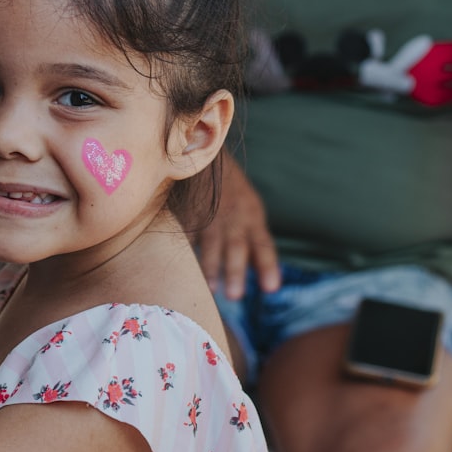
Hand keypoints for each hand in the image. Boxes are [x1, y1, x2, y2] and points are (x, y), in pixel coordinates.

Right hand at [196, 155, 279, 298]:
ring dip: (210, 267)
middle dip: (235, 271)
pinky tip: (180, 269)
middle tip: (235, 296)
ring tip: (211, 289)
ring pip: (210, 243)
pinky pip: (186, 234)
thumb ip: (256, 242)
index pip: (263, 245)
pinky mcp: (188, 214)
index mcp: (252, 218)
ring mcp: (209, 216)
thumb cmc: (231, 190)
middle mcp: (233, 219)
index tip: (271, 288)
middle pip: (236, 247)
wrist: (206, 155)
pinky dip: (184, 251)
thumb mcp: (251, 211)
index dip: (268, 266)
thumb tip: (268, 282)